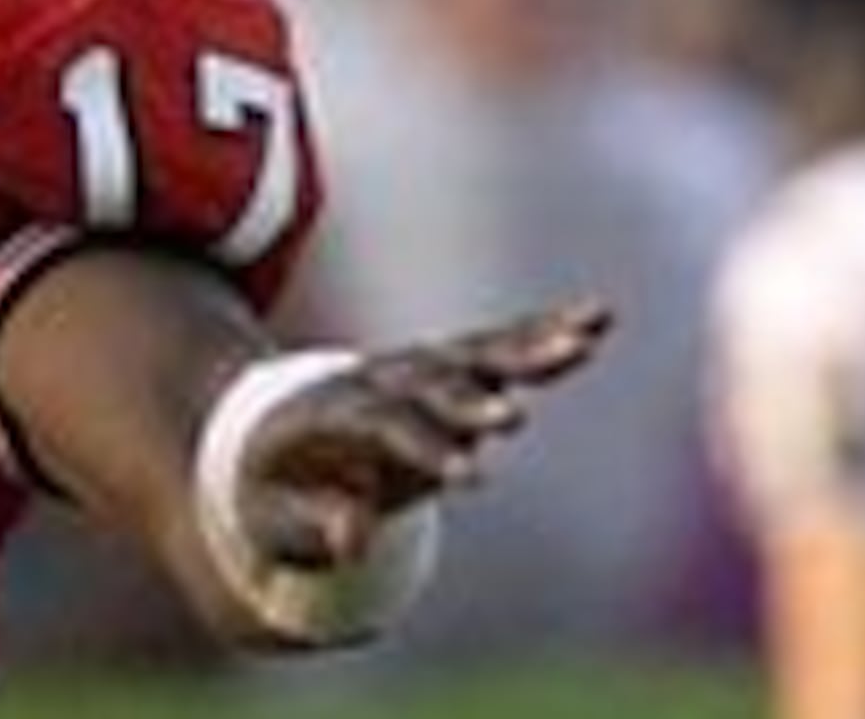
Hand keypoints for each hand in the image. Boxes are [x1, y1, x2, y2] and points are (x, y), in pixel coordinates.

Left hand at [234, 300, 611, 568]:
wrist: (267, 432)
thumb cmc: (270, 487)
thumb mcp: (274, 516)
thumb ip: (316, 526)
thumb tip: (350, 544)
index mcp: (331, 411)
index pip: (384, 428)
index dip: (428, 451)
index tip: (473, 480)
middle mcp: (377, 379)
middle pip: (432, 382)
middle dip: (472, 402)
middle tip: (514, 422)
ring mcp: (414, 367)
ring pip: (476, 354)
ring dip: (530, 347)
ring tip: (586, 340)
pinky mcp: (446, 368)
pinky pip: (499, 348)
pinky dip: (545, 334)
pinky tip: (597, 320)